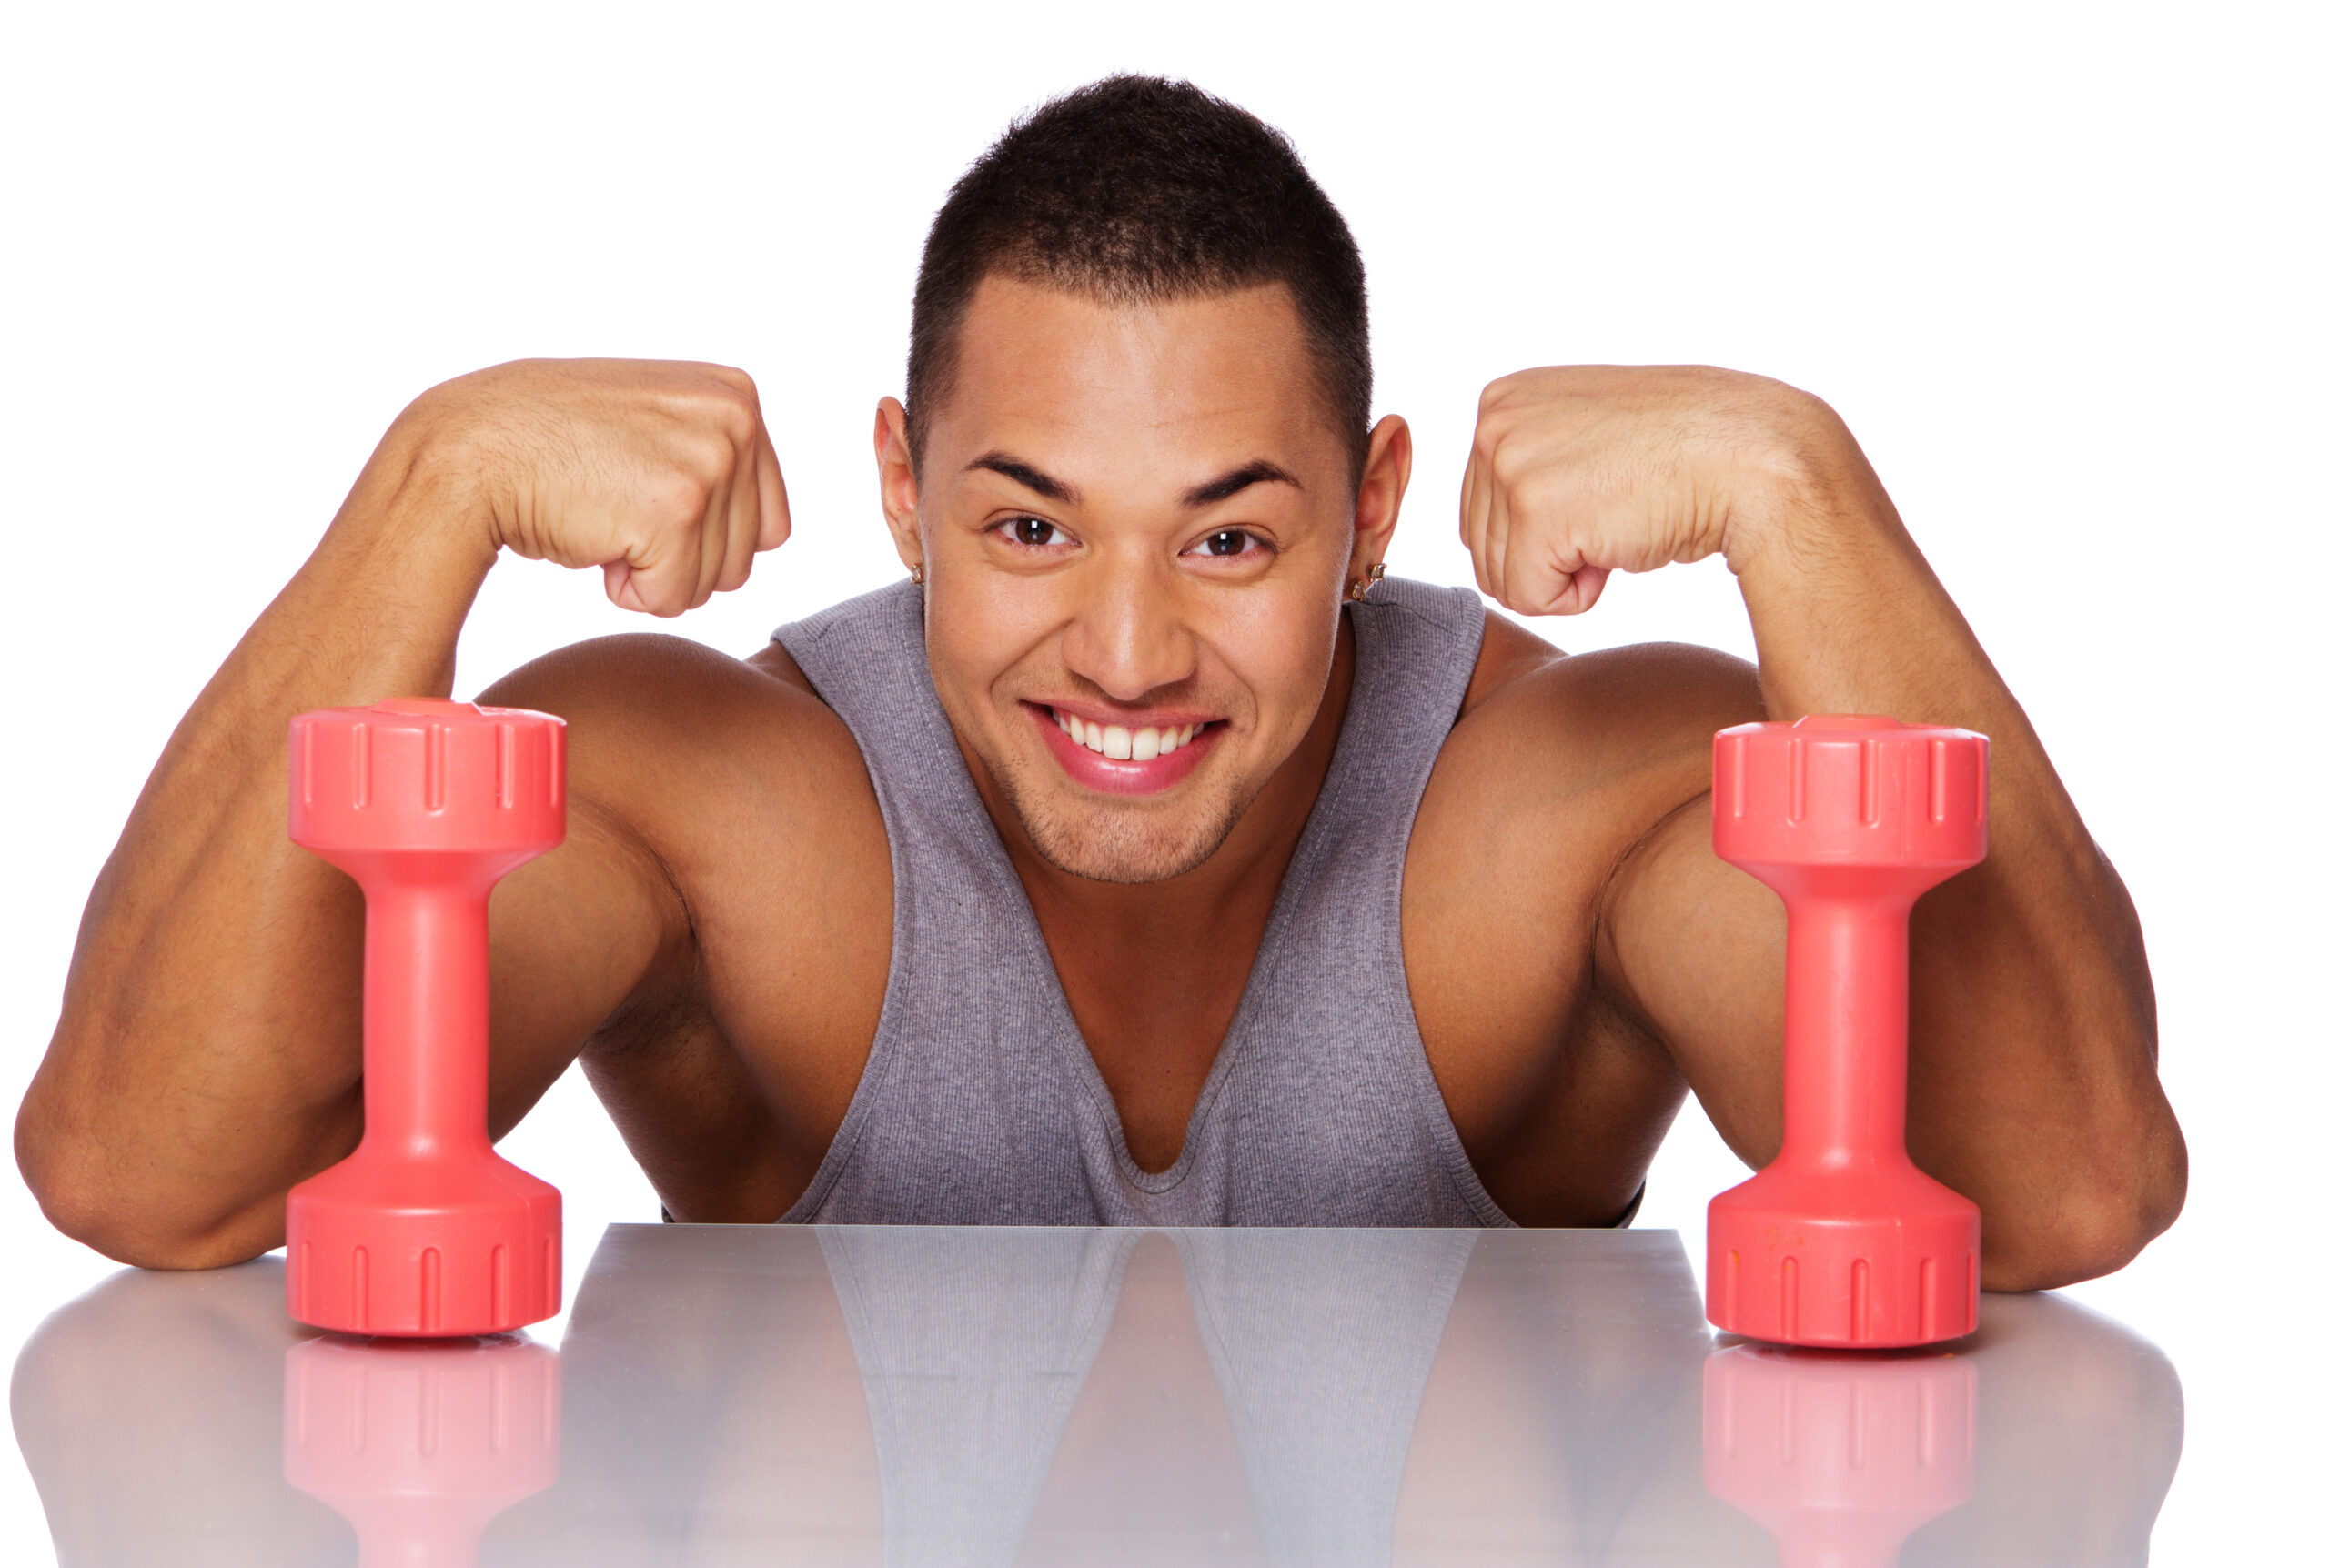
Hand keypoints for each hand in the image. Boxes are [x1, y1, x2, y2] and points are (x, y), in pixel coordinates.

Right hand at [401, 358, 790, 616]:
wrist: (468, 448)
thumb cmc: (552, 444)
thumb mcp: (656, 418)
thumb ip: (717, 452)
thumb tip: (777, 533)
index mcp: (737, 394)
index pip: (769, 524)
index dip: (702, 537)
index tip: (643, 496)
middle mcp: (736, 420)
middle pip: (746, 559)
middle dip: (680, 557)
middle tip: (614, 505)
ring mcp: (709, 462)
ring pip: (715, 584)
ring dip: (654, 572)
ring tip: (603, 515)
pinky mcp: (676, 511)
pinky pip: (674, 599)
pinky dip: (628, 591)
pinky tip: (592, 539)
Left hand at [1457, 365, 1840, 614]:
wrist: (1752, 457)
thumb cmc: (1681, 455)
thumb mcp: (1586, 435)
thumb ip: (1529, 461)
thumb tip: (1477, 527)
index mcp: (1501, 401)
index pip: (1481, 512)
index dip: (1545, 530)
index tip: (1605, 493)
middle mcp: (1495, 422)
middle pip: (1481, 546)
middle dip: (1549, 556)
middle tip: (1617, 514)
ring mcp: (1511, 462)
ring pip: (1501, 576)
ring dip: (1566, 573)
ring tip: (1620, 523)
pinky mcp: (1536, 510)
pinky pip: (1529, 597)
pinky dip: (1578, 596)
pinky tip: (1621, 547)